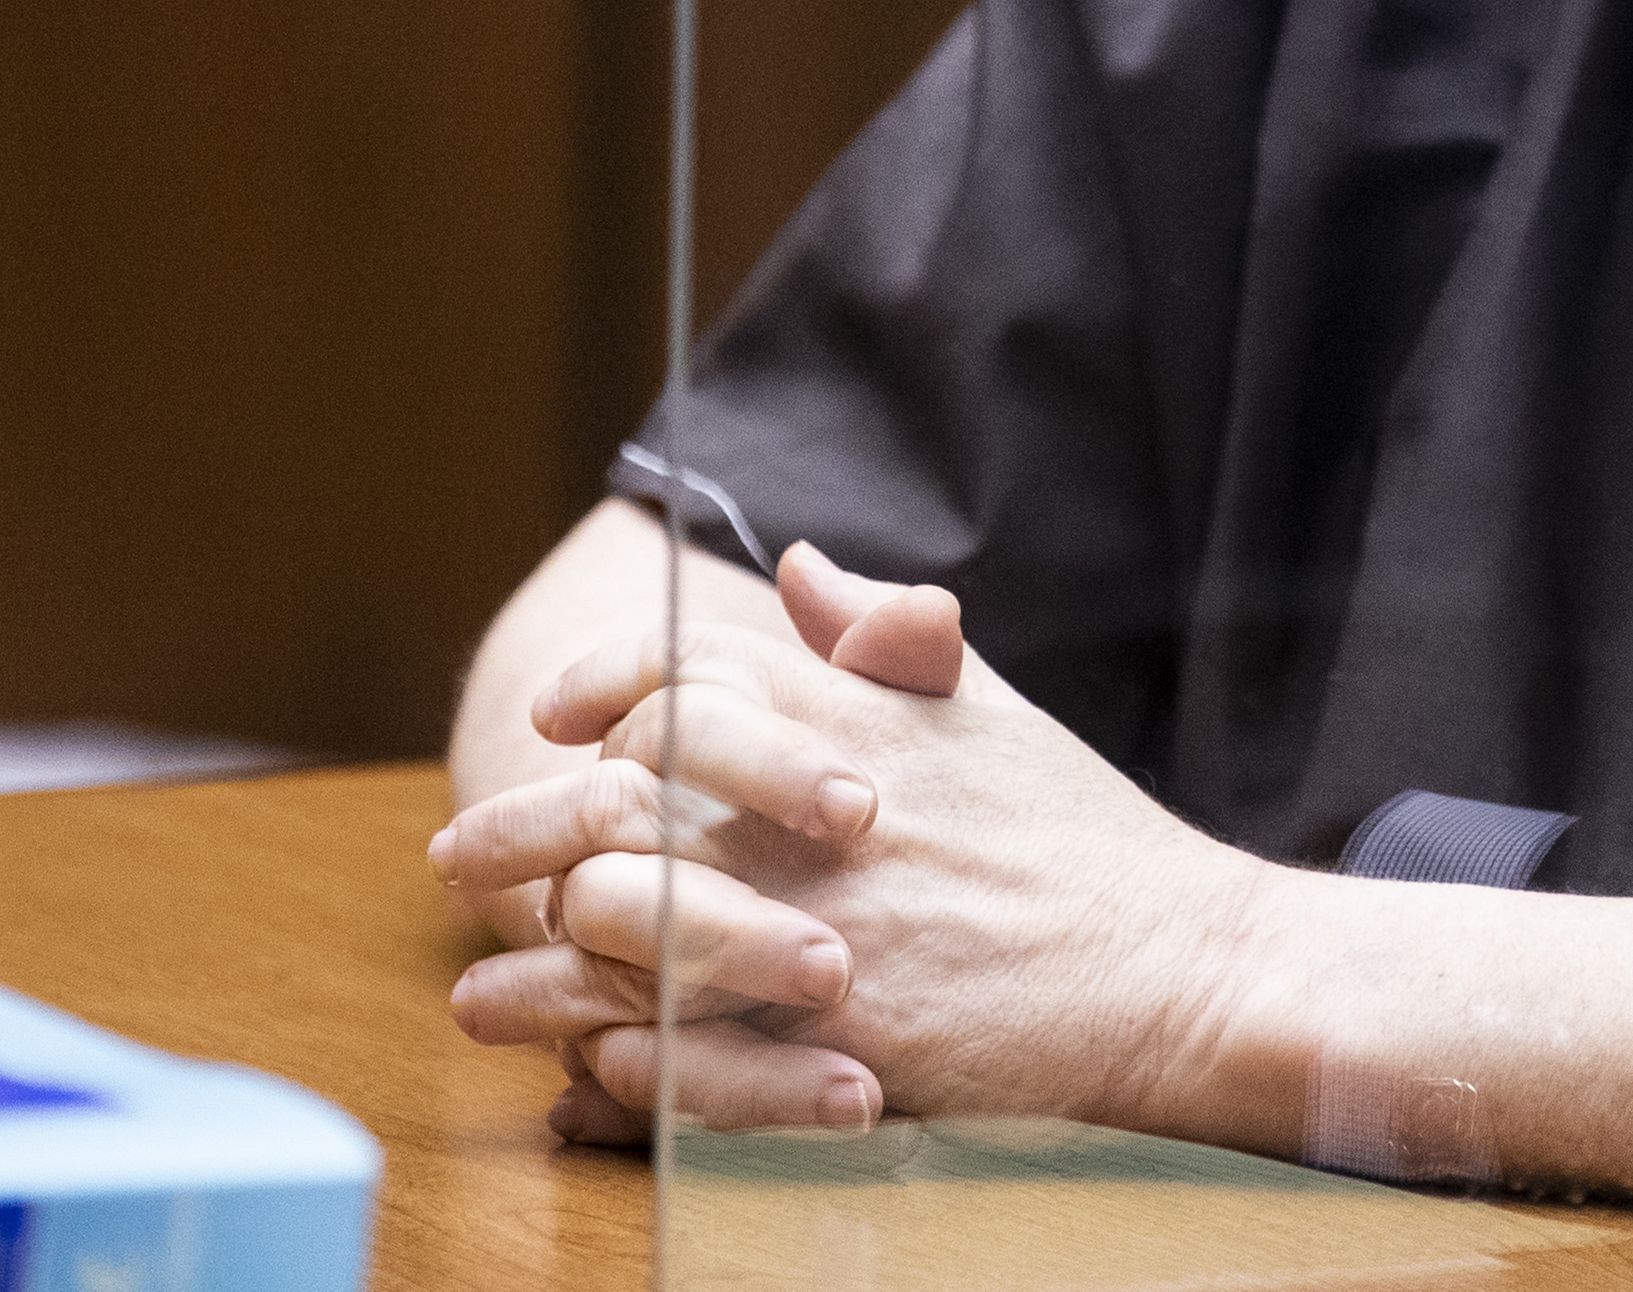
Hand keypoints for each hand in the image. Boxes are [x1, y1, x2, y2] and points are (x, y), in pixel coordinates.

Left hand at [435, 546, 1266, 1138]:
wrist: (1172, 970)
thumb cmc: (1081, 840)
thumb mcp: (989, 709)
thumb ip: (885, 633)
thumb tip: (797, 568)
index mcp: (854, 725)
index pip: (682, 671)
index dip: (599, 683)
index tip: (556, 716)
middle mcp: (816, 822)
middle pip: (615, 803)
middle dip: (518, 831)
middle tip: (461, 856)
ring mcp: (817, 935)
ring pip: (620, 936)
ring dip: (533, 967)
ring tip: (480, 989)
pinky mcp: (829, 1046)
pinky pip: (678, 1052)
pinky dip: (613, 1058)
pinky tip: (578, 1065)